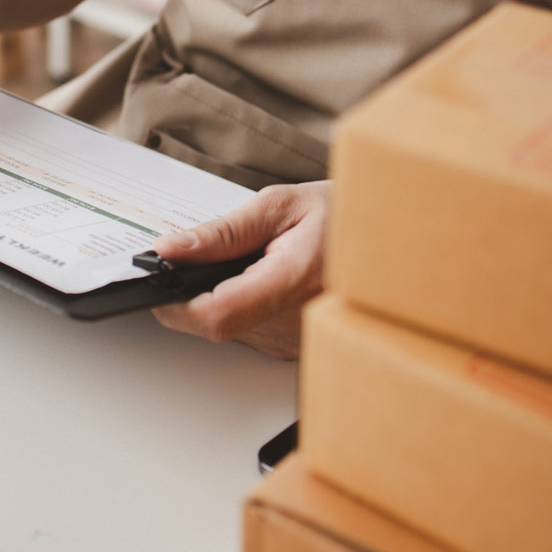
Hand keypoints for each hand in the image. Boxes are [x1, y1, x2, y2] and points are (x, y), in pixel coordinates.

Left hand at [150, 182, 329, 358]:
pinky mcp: (295, 347)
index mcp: (294, 280)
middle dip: (192, 294)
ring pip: (229, 331)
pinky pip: (249, 332)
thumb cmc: (342, 214)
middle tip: (202, 258)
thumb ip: (222, 232)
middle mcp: (297, 321)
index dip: (177, 300)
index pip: (216, 313)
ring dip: (217, 299)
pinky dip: (240, 307)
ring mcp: (297, 340)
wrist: (388, 233)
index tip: (163, 276)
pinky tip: (258, 280)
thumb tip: (172, 249)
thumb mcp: (280, 205)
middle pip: (216, 326)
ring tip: (244, 264)